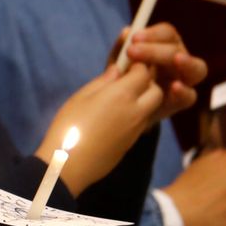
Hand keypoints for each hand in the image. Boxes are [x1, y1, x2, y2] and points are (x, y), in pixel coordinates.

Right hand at [41, 62, 160, 191]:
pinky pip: (143, 120)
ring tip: (122, 95)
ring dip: (144, 97)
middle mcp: (136, 111)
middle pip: (155, 90)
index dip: (137, 64)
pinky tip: (117, 113)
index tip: (127, 60)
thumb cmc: (69, 126)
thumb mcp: (81, 97)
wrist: (69, 165)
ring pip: (151, 107)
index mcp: (122, 95)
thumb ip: (103, 82)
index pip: (143, 72)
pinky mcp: (132, 141)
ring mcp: (136, 128)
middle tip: (128, 78)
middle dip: (147, 81)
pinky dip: (137, 112)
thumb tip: (118, 71)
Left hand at [113, 22, 202, 120]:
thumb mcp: (117, 63)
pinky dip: (184, 91)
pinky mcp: (183, 100)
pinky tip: (175, 86)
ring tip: (177, 60)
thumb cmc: (123, 78)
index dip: (153, 34)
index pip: (167, 33)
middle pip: (178, 49)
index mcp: (165, 45)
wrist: (123, 109)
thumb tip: (126, 32)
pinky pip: (190, 95)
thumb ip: (120, 49)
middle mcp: (178, 59)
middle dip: (157, 50)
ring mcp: (185, 80)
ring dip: (187, 62)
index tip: (134, 38)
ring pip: (197, 68)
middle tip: (133, 52)